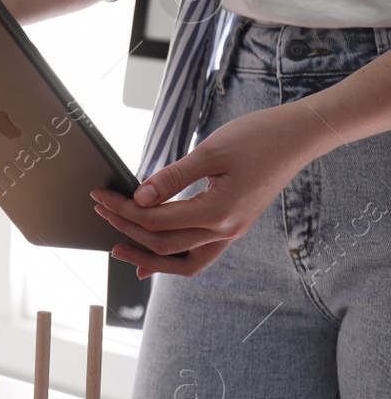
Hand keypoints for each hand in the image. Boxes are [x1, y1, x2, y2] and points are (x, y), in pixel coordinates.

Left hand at [90, 107, 315, 277]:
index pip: (156, 220)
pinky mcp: (232, 227)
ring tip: (118, 247)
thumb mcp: (210, 151)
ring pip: (181, 261)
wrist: (298, 137)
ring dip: (147, 256)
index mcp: (218, 212)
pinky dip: (171, 259)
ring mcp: (231, 232)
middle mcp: (226, 230)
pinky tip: (150, 261)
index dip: (123, 210)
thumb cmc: (258, 137)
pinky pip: (197, 255)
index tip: (100, 197)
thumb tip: (139, 197)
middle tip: (100, 212)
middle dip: (127, 229)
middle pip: (163, 244)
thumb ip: (172, 178)